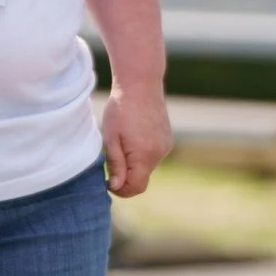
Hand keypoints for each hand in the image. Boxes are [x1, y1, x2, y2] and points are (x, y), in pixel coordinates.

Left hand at [101, 83, 172, 197]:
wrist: (141, 84)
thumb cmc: (121, 109)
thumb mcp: (111, 138)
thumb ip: (116, 164)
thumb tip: (117, 186)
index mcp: (144, 155)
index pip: (136, 187)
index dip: (121, 190)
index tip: (107, 180)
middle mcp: (159, 154)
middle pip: (142, 178)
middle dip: (125, 175)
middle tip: (111, 157)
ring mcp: (166, 146)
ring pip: (147, 167)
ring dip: (134, 163)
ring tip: (123, 141)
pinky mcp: (168, 140)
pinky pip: (153, 155)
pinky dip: (142, 153)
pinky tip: (134, 135)